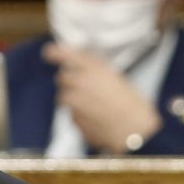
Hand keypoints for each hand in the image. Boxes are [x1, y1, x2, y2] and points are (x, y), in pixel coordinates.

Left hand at [43, 42, 161, 153]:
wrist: (134, 131)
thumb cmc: (131, 105)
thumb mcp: (117, 80)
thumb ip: (96, 72)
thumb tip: (82, 70)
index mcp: (93, 69)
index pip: (67, 55)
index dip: (55, 53)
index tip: (48, 52)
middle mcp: (80, 83)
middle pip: (62, 78)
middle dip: (70, 82)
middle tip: (87, 89)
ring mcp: (74, 102)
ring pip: (64, 97)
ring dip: (74, 100)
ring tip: (96, 107)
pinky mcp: (73, 119)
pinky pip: (71, 115)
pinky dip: (80, 116)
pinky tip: (97, 119)